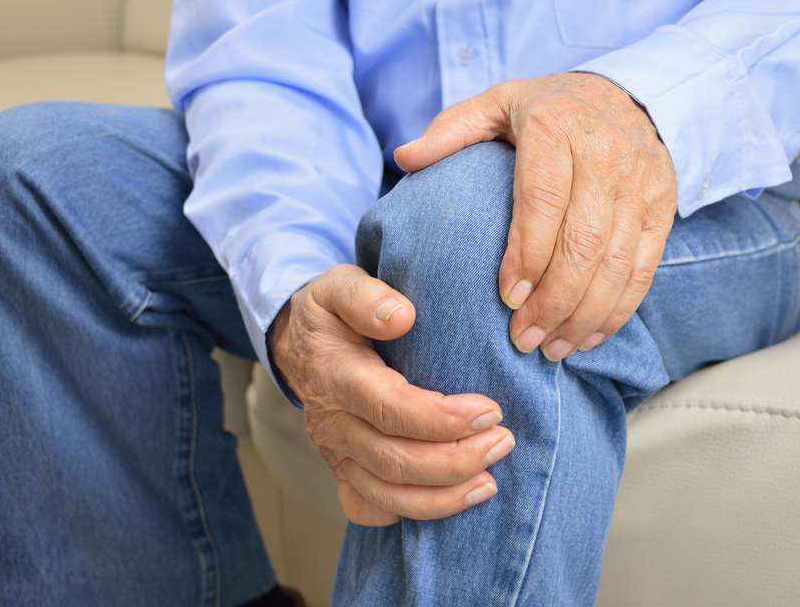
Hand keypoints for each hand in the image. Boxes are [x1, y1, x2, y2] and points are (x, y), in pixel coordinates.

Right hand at [269, 264, 514, 525]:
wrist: (296, 341)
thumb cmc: (329, 313)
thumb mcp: (339, 285)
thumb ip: (366, 297)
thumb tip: (402, 317)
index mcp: (336, 375)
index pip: (390, 409)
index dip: (442, 419)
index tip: (490, 410)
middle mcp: (333, 422)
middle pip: (394, 460)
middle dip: (455, 460)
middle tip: (503, 442)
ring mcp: (335, 452)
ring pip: (386, 493)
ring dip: (442, 496)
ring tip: (490, 481)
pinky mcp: (342, 469)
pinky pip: (369, 507)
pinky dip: (409, 513)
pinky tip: (447, 501)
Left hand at [395, 72, 676, 360]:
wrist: (630, 94)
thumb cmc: (551, 108)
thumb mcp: (498, 103)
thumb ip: (452, 130)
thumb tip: (404, 157)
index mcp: (557, 127)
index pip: (543, 200)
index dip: (527, 255)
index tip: (506, 299)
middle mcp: (605, 154)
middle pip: (583, 242)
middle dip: (553, 302)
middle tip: (523, 341)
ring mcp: (641, 183)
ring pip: (616, 263)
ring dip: (584, 316)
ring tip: (552, 349)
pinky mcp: (662, 207)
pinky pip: (642, 268)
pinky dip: (618, 310)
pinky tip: (589, 336)